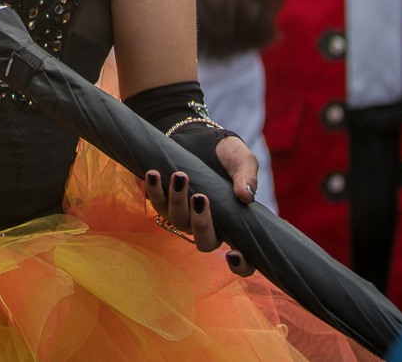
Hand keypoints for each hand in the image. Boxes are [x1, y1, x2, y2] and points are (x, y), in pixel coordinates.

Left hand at [142, 142, 256, 277]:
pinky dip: (154, 189)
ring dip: (177, 200)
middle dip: (201, 223)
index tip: (234, 254)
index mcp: (234, 224)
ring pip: (179, 221)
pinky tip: (154, 174)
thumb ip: (247, 177)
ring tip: (180, 175)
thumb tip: (246, 197)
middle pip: (205, 242)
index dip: (240, 265)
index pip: (242, 257)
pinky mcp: (165, 202)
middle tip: (201, 198)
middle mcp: (208, 226)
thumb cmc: (228, 155)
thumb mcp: (243, 161)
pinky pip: (157, 203)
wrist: (203, 137)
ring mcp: (185, 216)